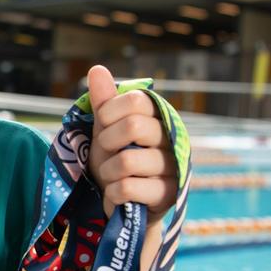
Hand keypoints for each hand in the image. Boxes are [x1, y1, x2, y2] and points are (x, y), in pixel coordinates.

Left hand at [86, 65, 177, 222]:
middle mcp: (172, 139)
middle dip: (107, 141)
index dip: (109, 112)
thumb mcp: (105, 129)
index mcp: (159, 118)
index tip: (103, 125)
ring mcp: (173, 168)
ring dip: (108, 171)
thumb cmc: (114, 159)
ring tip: (113, 176)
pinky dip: (112, 192)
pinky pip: (127, 188)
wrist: (121, 201)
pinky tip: (117, 194)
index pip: (136, 100)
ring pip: (127, 161)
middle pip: (133, 126)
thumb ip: (104, 101)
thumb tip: (97, 69)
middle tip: (107, 152)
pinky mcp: (167, 195)